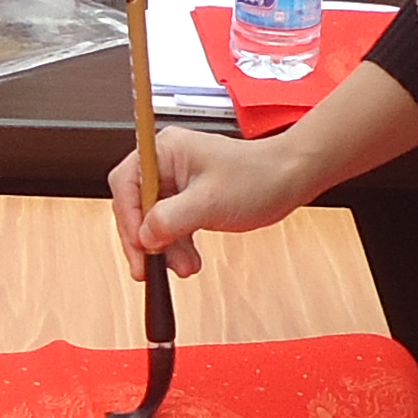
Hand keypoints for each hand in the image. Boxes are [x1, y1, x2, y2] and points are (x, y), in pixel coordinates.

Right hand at [106, 121, 313, 281]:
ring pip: (153, 220)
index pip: (127, 183)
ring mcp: (178, 181)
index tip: (137, 246)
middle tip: (148, 267)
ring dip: (164, 248)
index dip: (128, 218)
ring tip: (182, 267)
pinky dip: (177, 246)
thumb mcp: (209, 202)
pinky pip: (171, 225)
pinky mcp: (189, 198)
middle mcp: (167, 163)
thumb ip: (170, 219)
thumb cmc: (258, 177)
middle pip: (136, 204)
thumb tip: (144, 237)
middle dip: (146, 238)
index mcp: (165, 150)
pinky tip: (188, 261)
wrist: (290, 180)